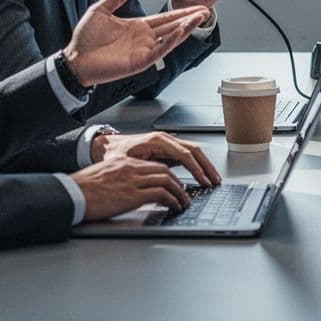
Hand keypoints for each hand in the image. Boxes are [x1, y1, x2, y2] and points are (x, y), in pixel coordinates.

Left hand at [62, 0, 208, 86]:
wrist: (74, 58)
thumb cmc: (84, 39)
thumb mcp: (100, 10)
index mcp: (137, 27)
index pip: (165, 18)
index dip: (181, 12)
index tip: (195, 7)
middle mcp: (144, 39)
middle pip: (173, 27)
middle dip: (190, 19)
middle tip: (206, 11)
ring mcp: (143, 50)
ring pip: (170, 38)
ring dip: (186, 28)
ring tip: (199, 18)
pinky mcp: (139, 61)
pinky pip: (159, 51)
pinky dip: (170, 42)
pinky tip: (180, 33)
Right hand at [72, 157, 190, 219]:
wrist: (70, 195)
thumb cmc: (81, 190)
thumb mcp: (103, 177)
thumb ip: (119, 179)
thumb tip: (128, 190)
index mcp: (123, 163)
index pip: (153, 165)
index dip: (167, 175)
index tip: (174, 184)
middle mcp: (131, 168)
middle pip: (164, 171)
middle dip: (178, 183)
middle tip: (184, 194)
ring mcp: (133, 181)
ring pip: (167, 181)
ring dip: (179, 193)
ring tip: (183, 203)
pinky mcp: (133, 195)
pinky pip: (161, 194)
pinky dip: (172, 201)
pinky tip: (174, 207)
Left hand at [90, 130, 221, 186]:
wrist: (105, 146)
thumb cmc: (113, 153)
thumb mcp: (125, 163)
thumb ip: (144, 170)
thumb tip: (160, 180)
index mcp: (157, 140)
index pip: (184, 154)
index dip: (196, 168)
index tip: (203, 180)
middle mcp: (165, 140)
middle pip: (194, 151)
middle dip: (206, 166)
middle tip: (215, 181)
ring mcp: (167, 145)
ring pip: (193, 153)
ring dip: (204, 166)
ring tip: (212, 179)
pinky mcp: (167, 151)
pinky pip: (187, 157)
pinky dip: (197, 166)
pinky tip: (201, 176)